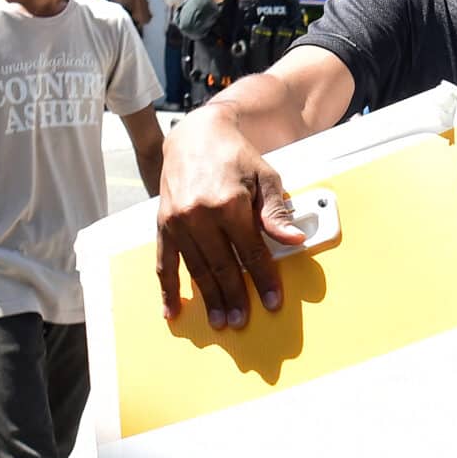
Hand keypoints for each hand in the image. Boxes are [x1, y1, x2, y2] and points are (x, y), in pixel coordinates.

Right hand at [154, 107, 304, 327]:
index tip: (273, 301)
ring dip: (208, 298)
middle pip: (222, 266)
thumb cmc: (235, 157)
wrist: (196, 136)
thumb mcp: (265, 177)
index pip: (250, 252)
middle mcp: (198, 214)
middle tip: (242, 321)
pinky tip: (172, 311)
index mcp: (228, 203)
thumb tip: (294, 239)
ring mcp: (177, 221)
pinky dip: (168, 289)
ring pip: (196, 269)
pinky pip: (164, 263)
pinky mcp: (162, 224)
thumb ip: (276, 211)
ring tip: (219, 321)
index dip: (263, 279)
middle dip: (235, 296)